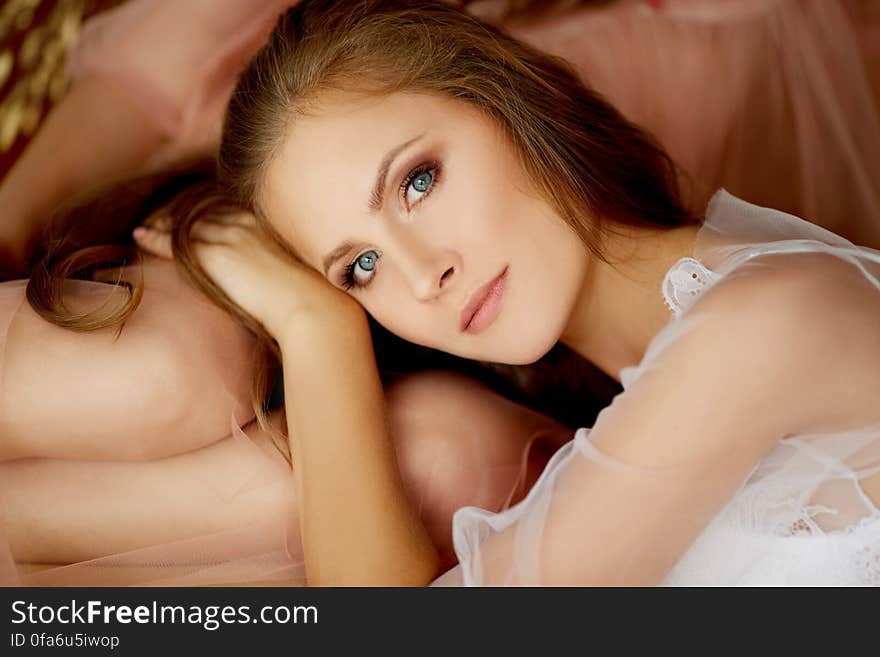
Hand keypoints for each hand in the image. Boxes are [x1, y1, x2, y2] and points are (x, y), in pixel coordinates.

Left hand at [133, 209, 362, 336]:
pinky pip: (175, 240)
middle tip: (161, 218)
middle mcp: (248, 222)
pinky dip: (155, 238)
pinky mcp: (215, 253)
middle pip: (205, 211)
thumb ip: (283, 268)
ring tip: (146, 228)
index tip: (195, 216)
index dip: (209, 213)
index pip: (230, 211)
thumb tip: (282, 282)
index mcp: (270, 224)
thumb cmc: (314, 299)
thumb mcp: (299, 274)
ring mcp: (230, 235)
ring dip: (164, 224)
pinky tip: (139, 237)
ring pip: (186, 223)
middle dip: (182, 213)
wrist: (312, 307)